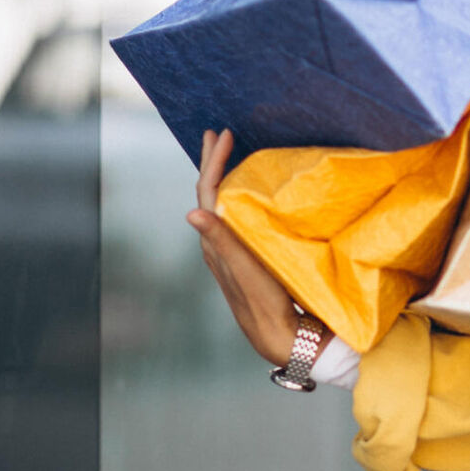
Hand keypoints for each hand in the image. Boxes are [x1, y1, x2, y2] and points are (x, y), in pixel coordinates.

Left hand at [187, 128, 300, 366]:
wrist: (278, 335)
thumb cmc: (263, 301)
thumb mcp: (244, 268)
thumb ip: (221, 240)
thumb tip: (192, 211)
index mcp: (216, 241)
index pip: (207, 191)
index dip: (213, 162)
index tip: (224, 135)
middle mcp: (218, 243)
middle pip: (209, 194)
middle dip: (212, 162)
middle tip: (217, 134)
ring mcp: (230, 250)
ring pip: (222, 204)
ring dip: (224, 177)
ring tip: (229, 156)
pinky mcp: (244, 257)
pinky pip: (235, 217)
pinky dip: (237, 196)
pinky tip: (248, 196)